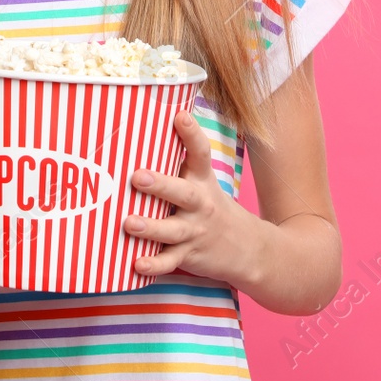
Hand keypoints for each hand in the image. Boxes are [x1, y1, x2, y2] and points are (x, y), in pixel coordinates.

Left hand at [122, 110, 266, 284]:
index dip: (191, 134)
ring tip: (129, 223)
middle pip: (182, 193)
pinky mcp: (190, 256)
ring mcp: (195, 231)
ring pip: (172, 230)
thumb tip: (147, 125)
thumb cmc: (212, 207)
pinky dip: (154, 265)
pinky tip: (136, 264)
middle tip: (137, 176)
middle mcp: (200, 204)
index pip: (200, 153)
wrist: (251, 250)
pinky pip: (170, 262)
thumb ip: (179, 161)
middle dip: (160, 184)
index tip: (180, 116)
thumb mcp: (203, 182)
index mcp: (202, 181)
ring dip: (150, 227)